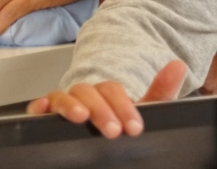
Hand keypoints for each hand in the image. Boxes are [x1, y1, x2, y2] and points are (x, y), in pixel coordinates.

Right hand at [25, 60, 187, 138]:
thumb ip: (161, 91)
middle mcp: (85, 96)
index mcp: (108, 94)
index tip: (134, 128)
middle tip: (114, 131)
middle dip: (102, 110)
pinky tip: (43, 109)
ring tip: (82, 118)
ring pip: (65, 95)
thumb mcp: (142, 113)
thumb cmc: (121, 128)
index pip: (114, 91)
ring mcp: (65, 105)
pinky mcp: (46, 117)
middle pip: (90, 92)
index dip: (124, 107)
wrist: (106, 152)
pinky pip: (38, 105)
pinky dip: (39, 105)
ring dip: (72, 105)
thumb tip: (178, 65)